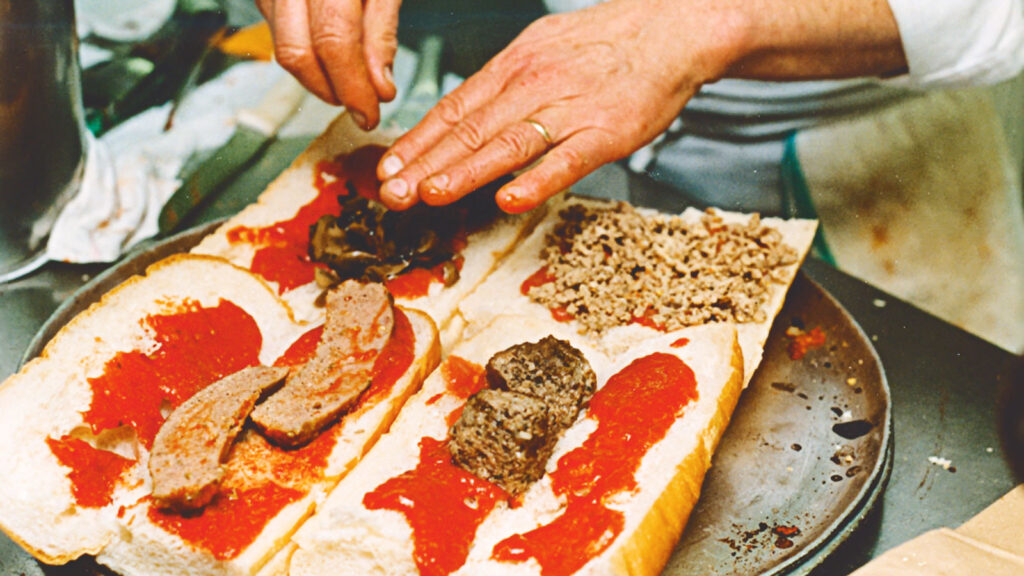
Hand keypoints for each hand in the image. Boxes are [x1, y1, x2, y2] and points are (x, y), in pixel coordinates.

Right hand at [255, 0, 401, 128]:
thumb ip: (382, 34)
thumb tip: (379, 89)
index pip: (333, 43)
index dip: (352, 87)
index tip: (369, 115)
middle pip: (297, 53)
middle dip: (330, 90)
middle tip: (360, 105)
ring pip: (283, 50)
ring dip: (318, 78)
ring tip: (350, 80)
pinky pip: (279, 36)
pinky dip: (307, 57)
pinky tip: (331, 59)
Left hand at [375, 0, 734, 212]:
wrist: (671, 29)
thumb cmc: (606, 44)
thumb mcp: (541, 48)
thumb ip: (503, 85)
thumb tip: (463, 116)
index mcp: (514, 66)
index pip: (454, 108)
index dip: (418, 141)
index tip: (388, 167)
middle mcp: (533, 85)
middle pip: (469, 129)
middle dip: (425, 164)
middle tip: (391, 193)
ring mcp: (569, 109)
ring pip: (507, 145)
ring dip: (464, 172)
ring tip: (430, 195)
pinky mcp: (606, 133)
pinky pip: (566, 160)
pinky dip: (536, 181)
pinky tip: (509, 200)